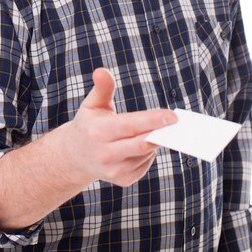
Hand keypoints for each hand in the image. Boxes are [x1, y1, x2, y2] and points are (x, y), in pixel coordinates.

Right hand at [63, 68, 177, 186]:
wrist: (75, 156)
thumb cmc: (88, 124)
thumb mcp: (92, 104)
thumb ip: (102, 87)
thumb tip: (102, 71)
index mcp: (98, 132)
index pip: (130, 126)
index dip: (152, 120)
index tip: (172, 116)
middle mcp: (105, 154)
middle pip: (142, 144)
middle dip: (161, 133)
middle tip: (176, 123)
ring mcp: (114, 170)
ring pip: (146, 154)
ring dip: (153, 141)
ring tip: (148, 130)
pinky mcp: (123, 180)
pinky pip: (145, 164)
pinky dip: (148, 153)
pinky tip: (139, 145)